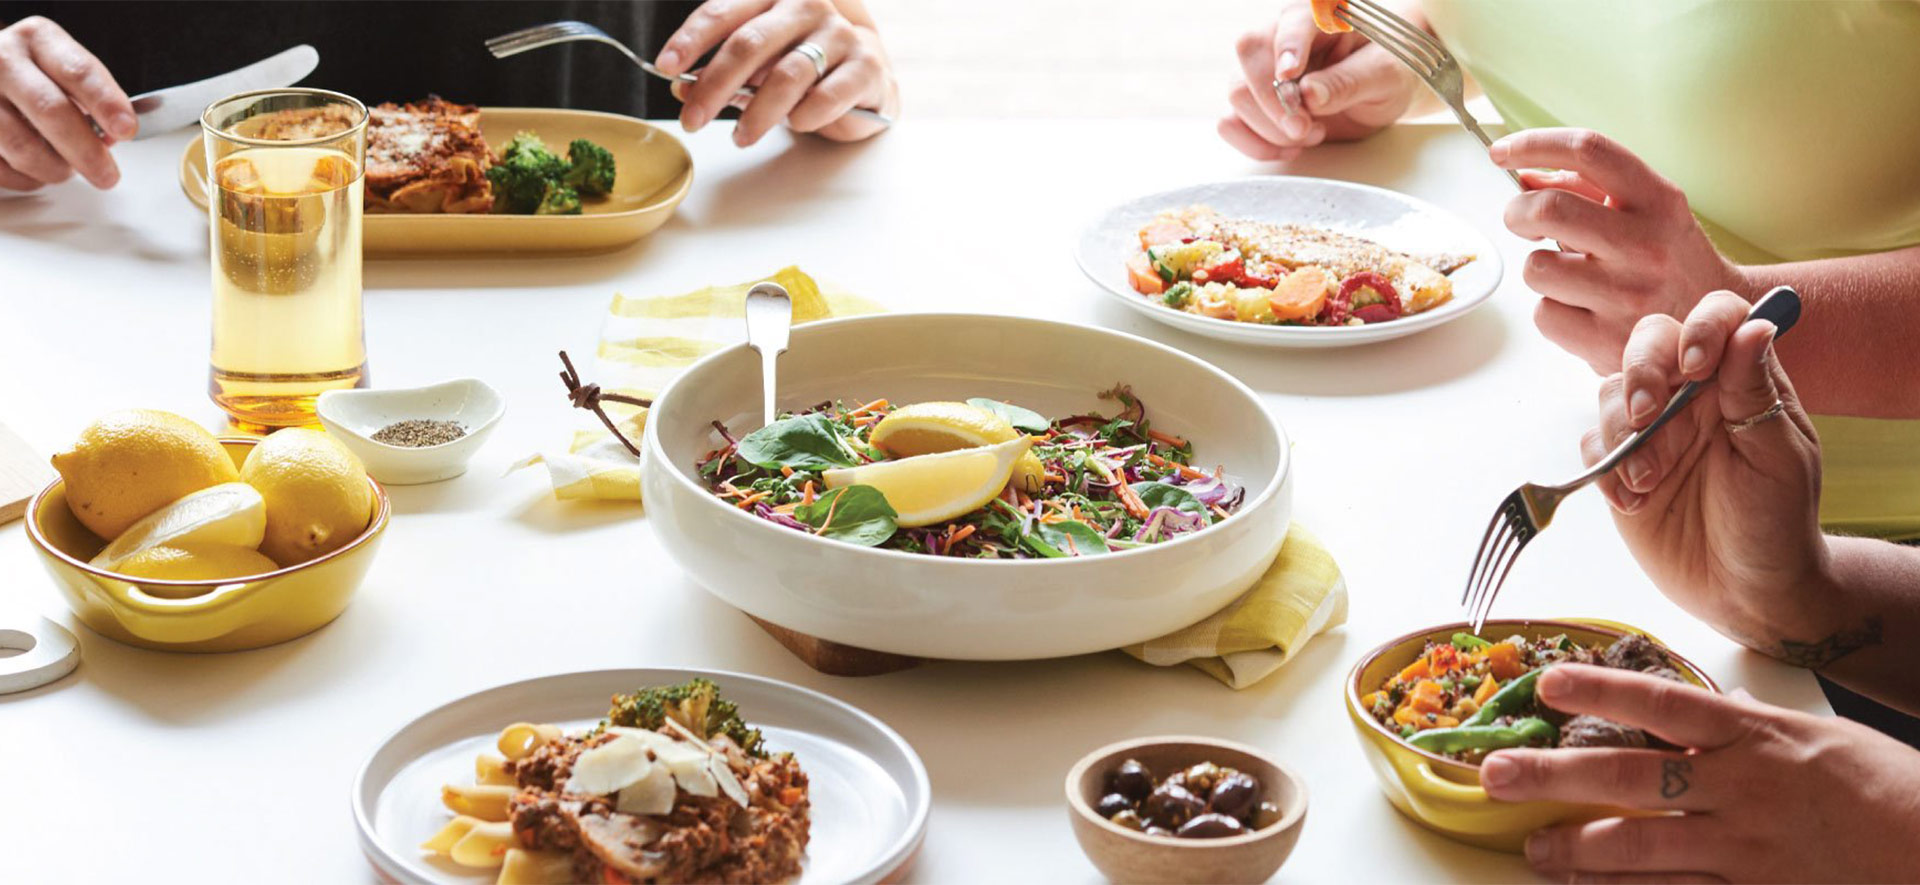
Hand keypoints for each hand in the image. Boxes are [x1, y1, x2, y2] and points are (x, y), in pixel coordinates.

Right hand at [0, 16, 133, 190]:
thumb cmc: (34, 76)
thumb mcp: (63, 71)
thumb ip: (91, 100)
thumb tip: (109, 141)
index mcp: (37, 40)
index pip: (78, 71)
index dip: (105, 103)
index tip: (126, 129)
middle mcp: (3, 60)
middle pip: (50, 110)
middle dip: (86, 150)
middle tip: (107, 175)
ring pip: (22, 146)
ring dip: (55, 168)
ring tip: (68, 170)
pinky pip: (2, 168)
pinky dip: (27, 178)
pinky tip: (37, 170)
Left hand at [655, 0, 895, 146]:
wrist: (865, 76)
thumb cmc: (804, 65)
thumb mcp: (758, 65)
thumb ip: (723, 73)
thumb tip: (682, 88)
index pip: (724, 11)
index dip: (691, 39)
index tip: (666, 67)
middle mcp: (807, 6)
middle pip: (750, 44)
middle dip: (714, 86)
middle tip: (691, 119)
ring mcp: (839, 33)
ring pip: (787, 74)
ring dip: (757, 113)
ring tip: (741, 137)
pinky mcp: (866, 66)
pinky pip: (828, 95)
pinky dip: (805, 115)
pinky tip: (796, 124)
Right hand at [1219, 1, 1419, 161]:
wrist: (1385, 92)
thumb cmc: (1390, 71)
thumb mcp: (1386, 76)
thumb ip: (1350, 81)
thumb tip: (1308, 94)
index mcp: (1319, 16)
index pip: (1291, 21)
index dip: (1287, 47)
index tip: (1289, 77)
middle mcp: (1283, 36)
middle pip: (1248, 54)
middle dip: (1274, 100)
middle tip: (1305, 129)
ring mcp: (1263, 69)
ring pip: (1237, 92)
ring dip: (1269, 126)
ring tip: (1312, 135)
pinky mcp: (1255, 101)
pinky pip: (1229, 122)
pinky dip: (1253, 142)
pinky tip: (1288, 147)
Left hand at [1482, 665, 1919, 882]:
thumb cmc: (1887, 791)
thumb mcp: (1815, 738)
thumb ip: (1745, 730)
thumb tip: (1694, 715)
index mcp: (1756, 736)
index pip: (1662, 702)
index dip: (1600, 690)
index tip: (1548, 682)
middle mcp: (1742, 788)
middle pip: (1628, 776)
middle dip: (1553, 775)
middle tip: (1496, 775)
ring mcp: (1746, 848)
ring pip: (1641, 846)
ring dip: (1578, 849)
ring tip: (1535, 850)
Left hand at [1492, 128, 1745, 372]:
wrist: (1713, 330)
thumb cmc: (1667, 261)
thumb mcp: (1647, 211)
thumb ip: (1588, 187)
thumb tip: (1526, 175)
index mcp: (1658, 200)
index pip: (1589, 150)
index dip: (1535, 144)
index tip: (1502, 151)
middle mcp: (1645, 245)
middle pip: (1549, 208)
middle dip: (1517, 212)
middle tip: (1520, 220)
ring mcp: (1627, 296)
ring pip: (1536, 267)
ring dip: (1538, 267)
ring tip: (1567, 274)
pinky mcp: (1607, 341)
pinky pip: (1544, 314)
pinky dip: (1550, 309)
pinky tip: (1579, 309)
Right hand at [1585, 292, 1824, 649]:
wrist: (1745, 591)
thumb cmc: (1776, 522)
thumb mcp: (1779, 456)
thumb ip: (1756, 391)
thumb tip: (1754, 326)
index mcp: (1740, 381)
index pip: (1717, 319)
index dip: (1700, 328)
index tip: (1695, 367)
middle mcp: (1692, 395)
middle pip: (1647, 343)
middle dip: (1641, 375)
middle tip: (1647, 416)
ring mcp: (1652, 430)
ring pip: (1611, 393)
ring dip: (1623, 434)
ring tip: (1650, 481)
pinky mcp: (1620, 466)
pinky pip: (1591, 445)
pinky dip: (1604, 469)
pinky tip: (1633, 500)